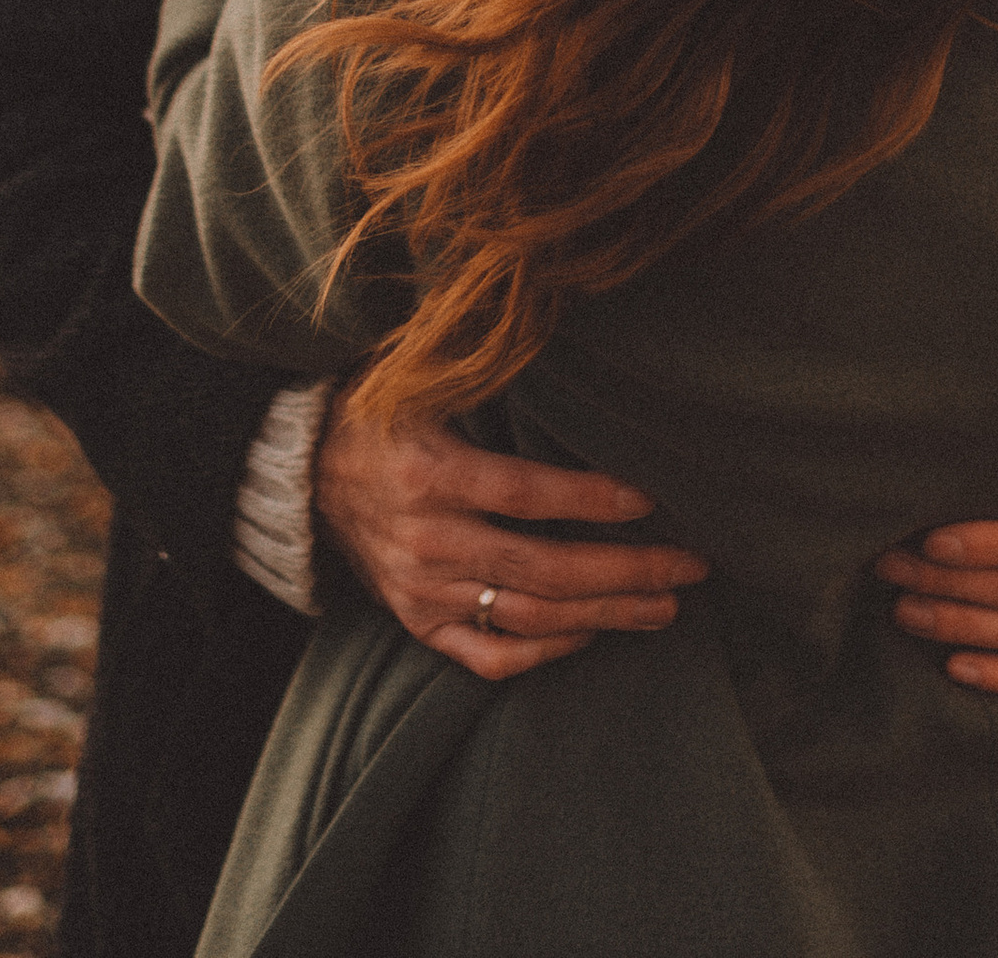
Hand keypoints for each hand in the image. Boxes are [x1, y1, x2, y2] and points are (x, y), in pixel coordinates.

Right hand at [314, 390, 708, 684]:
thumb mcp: (425, 379)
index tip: (651, 498)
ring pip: (527, 616)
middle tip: (689, 567)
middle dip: (625, 571)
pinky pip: (488, 657)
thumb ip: (487, 372)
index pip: (526, 494)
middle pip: (542, 568)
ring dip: (604, 614)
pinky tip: (590, 632)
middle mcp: (426, 541)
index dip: (591, 498)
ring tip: (665, 607)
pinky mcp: (417, 624)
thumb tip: (569, 339)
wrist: (308, 474)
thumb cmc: (382, 412)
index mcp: (430, 474)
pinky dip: (544, 651)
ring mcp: (421, 592)